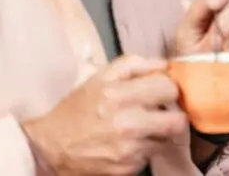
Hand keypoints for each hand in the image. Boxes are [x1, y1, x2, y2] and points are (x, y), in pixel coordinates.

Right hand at [22, 55, 187, 175]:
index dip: (167, 88)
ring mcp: (129, 150)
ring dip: (157, 133)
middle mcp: (127, 124)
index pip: (169, 88)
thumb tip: (164, 64)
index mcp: (119, 95)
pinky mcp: (128, 169)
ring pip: (166, 139)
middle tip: (159, 112)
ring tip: (140, 127)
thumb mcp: (100, 77)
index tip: (159, 92)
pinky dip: (144, 149)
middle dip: (172, 114)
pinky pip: (151, 155)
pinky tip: (129, 142)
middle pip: (177, 121)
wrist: (50, 147)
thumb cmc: (77, 108)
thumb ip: (134, 64)